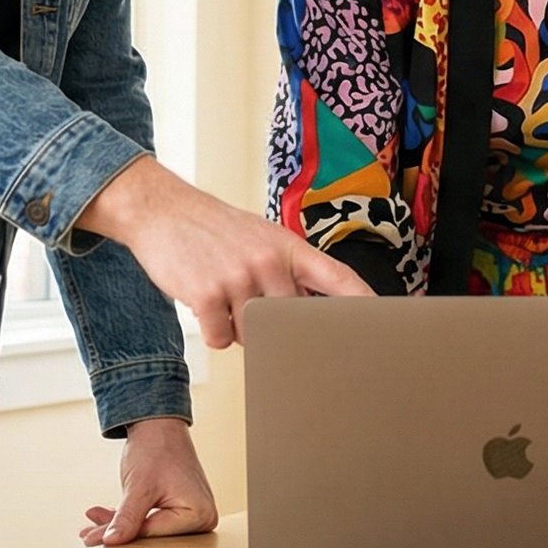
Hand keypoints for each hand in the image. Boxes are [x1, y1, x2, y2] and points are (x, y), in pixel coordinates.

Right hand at [75, 156, 371, 346]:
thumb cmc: (214, 228)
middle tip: (247, 301)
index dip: (365, 305)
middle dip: (272, 325)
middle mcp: (269, 260)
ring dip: (237, 325)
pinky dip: (213, 330)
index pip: (339, 280)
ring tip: (222, 294)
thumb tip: (308, 316)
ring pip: (253, 333)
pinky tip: (203, 302)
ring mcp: (238, 277)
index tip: (385, 325)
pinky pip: (221, 339)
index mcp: (288, 246)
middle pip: (290, 321)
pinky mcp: (207, 293)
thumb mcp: (260, 237)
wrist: (162, 209)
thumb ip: (288, 271)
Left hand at [79, 417, 217, 547]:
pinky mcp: (179, 506)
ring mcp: (192, 512)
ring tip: (90, 529)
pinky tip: (102, 516)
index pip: (155, 534)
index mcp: (200, 514)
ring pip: (147, 527)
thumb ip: (127, 518)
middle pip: (152, 533)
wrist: (158, 422)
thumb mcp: (139, 488)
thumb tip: (111, 542)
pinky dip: (127, 517)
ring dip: (119, 525)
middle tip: (88, 536)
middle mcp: (202, 516)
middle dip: (119, 532)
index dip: (123, 535)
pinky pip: (150, 518)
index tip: (93, 540)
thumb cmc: (157, 447)